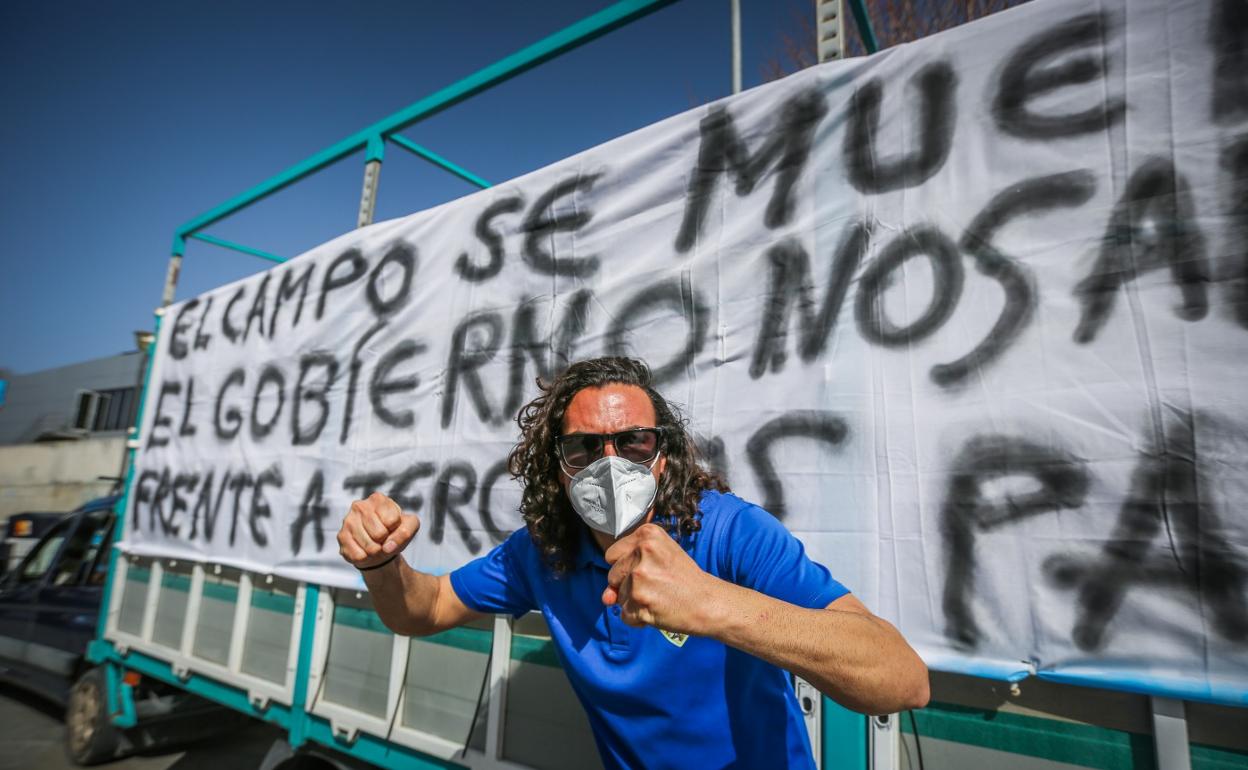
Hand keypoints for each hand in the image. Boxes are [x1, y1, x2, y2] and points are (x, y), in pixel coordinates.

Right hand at [338, 492, 419, 568]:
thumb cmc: (394, 531)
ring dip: (376, 551)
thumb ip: (406, 532)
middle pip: (380, 534)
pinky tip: (364, 550)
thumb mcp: (409, 526)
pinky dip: (366, 558)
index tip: (392, 527)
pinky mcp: (341, 537)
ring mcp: (348, 521)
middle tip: (383, 538)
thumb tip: (387, 546)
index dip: (396, 529)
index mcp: (378, 499)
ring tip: (374, 544)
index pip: (393, 521)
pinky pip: (358, 556)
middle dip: (385, 541)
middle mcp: (360, 506)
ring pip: (370, 547)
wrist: (378, 546)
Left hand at [602, 523, 719, 634]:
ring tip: (659, 597)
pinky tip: (657, 610)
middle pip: (612, 575)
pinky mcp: (639, 602)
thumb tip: (606, 598)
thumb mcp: (659, 559)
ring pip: (618, 597)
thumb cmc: (684, 579)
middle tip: (656, 585)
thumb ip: (626, 571)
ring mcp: (639, 578)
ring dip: (634, 603)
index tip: (648, 569)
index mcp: (647, 535)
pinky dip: (638, 618)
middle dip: (627, 585)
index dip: (626, 566)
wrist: (708, 602)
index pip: (612, 554)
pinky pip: (625, 615)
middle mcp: (642, 552)